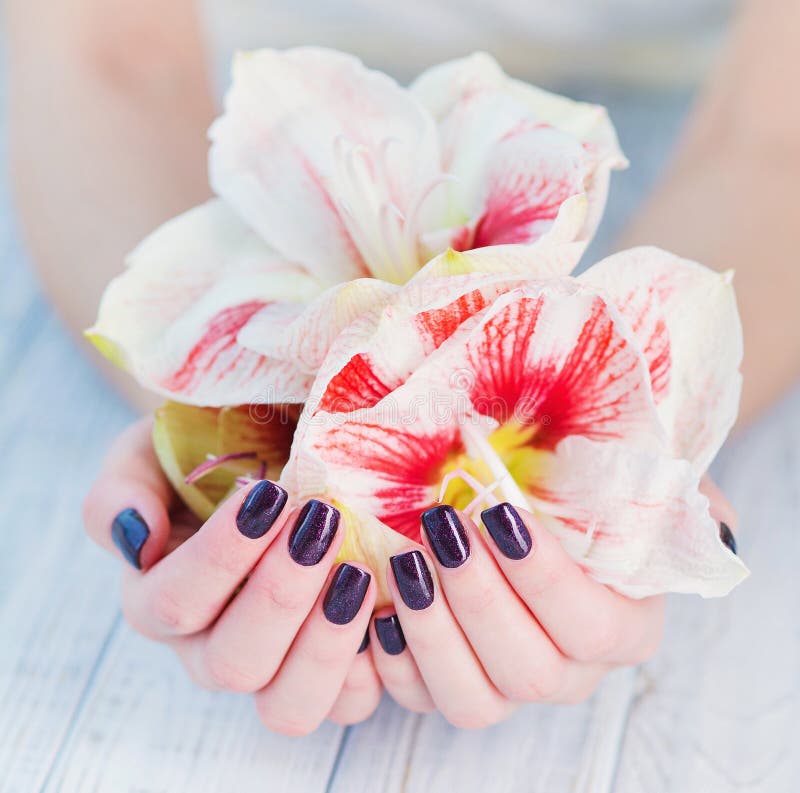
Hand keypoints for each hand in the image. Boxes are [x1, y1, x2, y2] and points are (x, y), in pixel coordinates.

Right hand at [83, 417, 380, 734]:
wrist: (274, 453)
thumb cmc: (215, 450)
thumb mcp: (155, 450)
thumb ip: (125, 490)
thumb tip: (136, 540)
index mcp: (159, 598)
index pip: (172, 605)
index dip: (220, 556)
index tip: (270, 494)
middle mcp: (209, 647)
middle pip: (233, 664)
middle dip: (281, 594)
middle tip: (322, 522)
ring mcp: (272, 668)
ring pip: (288, 706)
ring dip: (327, 641)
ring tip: (357, 570)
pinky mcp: (330, 673)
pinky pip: (350, 702)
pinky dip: (374, 662)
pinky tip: (387, 601)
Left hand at [370, 479, 736, 728]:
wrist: (532, 506)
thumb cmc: (575, 488)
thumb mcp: (618, 477)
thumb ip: (654, 491)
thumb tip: (706, 515)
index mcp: (623, 625)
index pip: (590, 624)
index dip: (543, 576)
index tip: (499, 512)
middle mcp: (570, 670)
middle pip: (528, 670)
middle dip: (478, 598)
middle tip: (440, 526)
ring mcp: (508, 684)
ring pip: (473, 701)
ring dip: (432, 634)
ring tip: (405, 563)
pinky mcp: (453, 682)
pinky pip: (420, 700)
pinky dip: (395, 664)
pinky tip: (379, 611)